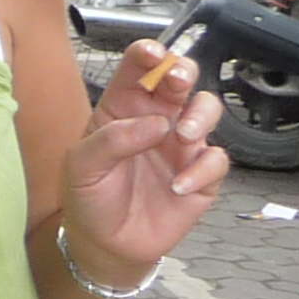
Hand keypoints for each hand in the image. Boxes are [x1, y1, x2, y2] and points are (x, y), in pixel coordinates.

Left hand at [63, 40, 231, 288]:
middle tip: (177, 81)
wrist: (105, 244)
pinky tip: (178, 185)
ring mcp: (181, 145)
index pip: (138, 69)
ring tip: (182, 136)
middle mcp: (157, 118)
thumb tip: (156, 124)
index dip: (148, 54)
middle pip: (181, 79)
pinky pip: (216, 160)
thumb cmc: (89, 197)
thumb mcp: (82, 166)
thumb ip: (111, 140)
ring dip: (200, 116)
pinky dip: (202, 169)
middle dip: (183, 72)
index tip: (152, 54)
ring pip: (208, 110)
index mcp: (123, 107)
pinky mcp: (200, 175)